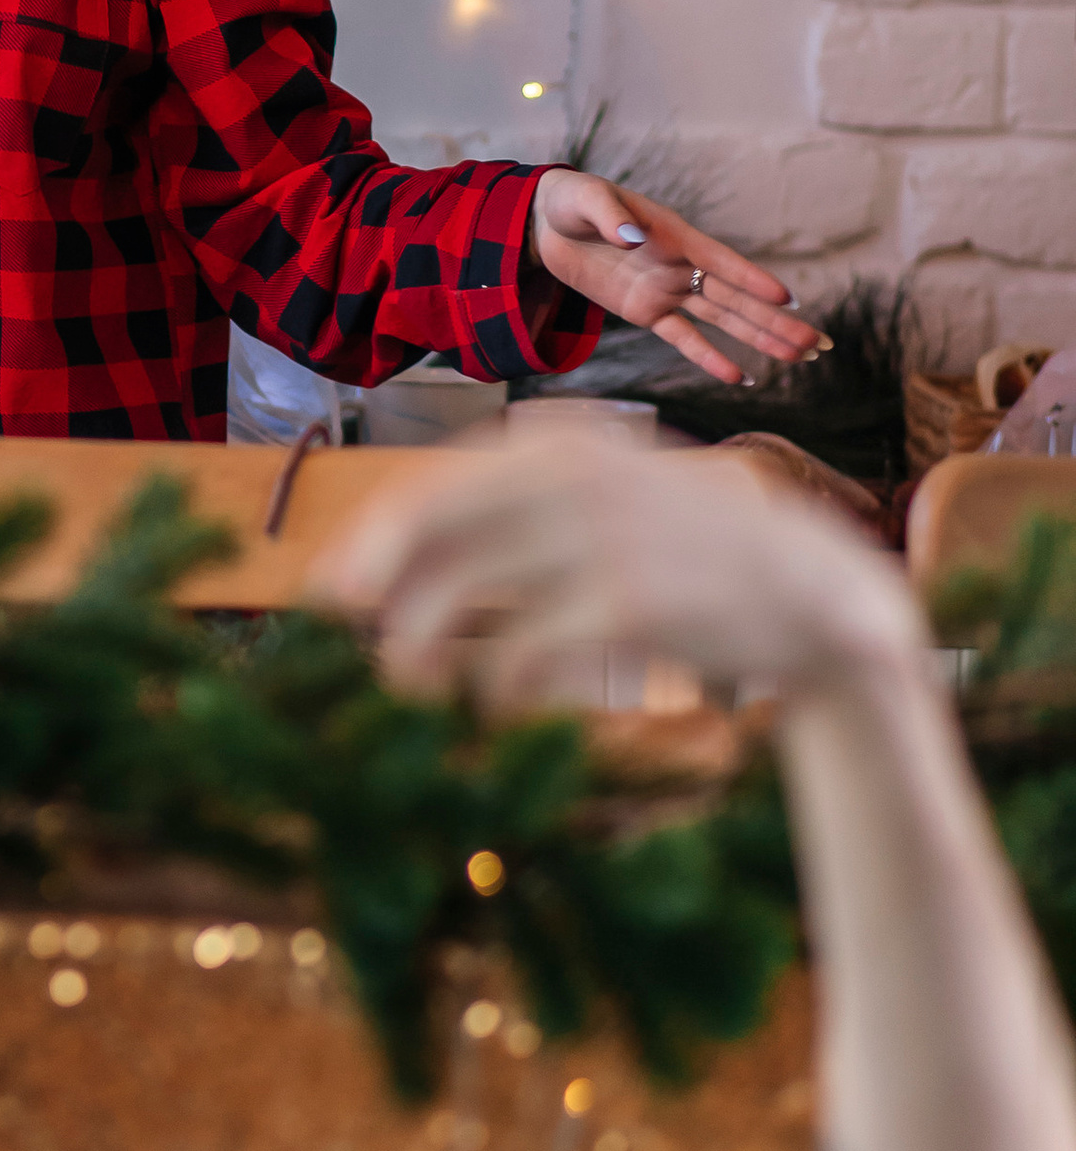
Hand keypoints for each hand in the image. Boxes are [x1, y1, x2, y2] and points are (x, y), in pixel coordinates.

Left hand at [310, 416, 923, 718]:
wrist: (817, 596)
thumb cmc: (691, 555)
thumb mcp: (611, 504)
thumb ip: (524, 515)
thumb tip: (406, 557)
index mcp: (565, 445)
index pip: (436, 481)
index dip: (373, 535)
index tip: (333, 586)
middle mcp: (576, 475)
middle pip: (431, 522)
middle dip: (373, 579)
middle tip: (339, 632)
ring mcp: (602, 535)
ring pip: (461, 588)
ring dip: (417, 644)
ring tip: (407, 685)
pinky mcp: (629, 601)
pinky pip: (522, 648)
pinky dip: (492, 684)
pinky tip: (491, 706)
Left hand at [530, 171, 818, 388]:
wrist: (546, 223)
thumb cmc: (573, 200)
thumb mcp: (587, 199)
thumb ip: (611, 217)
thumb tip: (632, 239)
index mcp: (676, 234)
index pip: (722, 261)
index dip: (753, 280)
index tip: (789, 298)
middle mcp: (680, 264)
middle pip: (736, 298)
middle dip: (776, 320)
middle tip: (817, 342)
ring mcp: (667, 290)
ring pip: (722, 320)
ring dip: (759, 339)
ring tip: (798, 358)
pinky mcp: (646, 311)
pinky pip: (683, 338)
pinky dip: (709, 357)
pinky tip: (741, 377)